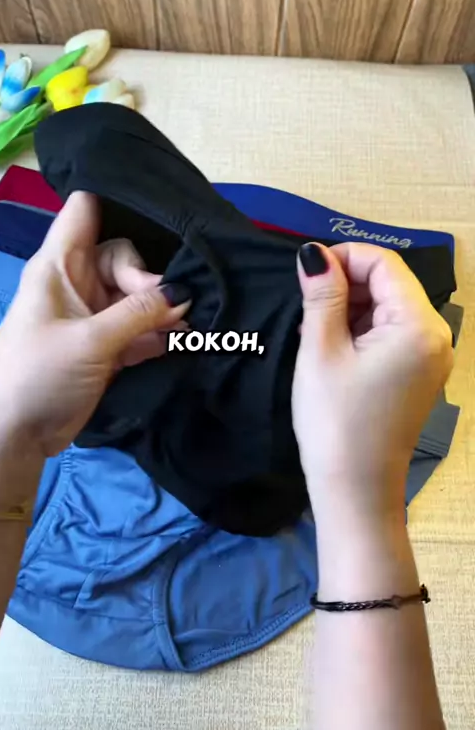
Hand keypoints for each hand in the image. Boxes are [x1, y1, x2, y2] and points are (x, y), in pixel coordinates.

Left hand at [0, 191, 190, 458]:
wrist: (16, 436)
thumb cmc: (38, 375)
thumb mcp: (91, 340)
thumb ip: (140, 314)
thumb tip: (184, 292)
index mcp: (59, 266)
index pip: (85, 210)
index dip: (117, 201)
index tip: (160, 213)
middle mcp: (77, 283)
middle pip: (123, 256)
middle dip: (148, 278)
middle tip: (166, 306)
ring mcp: (92, 314)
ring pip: (135, 294)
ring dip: (159, 308)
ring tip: (183, 324)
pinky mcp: (106, 345)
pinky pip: (139, 327)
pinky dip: (157, 333)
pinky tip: (178, 341)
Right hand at [292, 242, 452, 516]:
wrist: (355, 489)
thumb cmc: (335, 420)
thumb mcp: (321, 350)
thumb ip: (322, 295)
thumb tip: (314, 253)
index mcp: (418, 326)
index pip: (385, 264)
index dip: (344, 257)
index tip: (306, 272)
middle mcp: (436, 336)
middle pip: (390, 283)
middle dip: (347, 284)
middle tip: (306, 307)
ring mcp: (431, 356)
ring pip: (389, 307)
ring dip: (350, 307)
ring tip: (313, 331)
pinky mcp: (419, 373)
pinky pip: (392, 332)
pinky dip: (361, 329)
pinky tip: (331, 347)